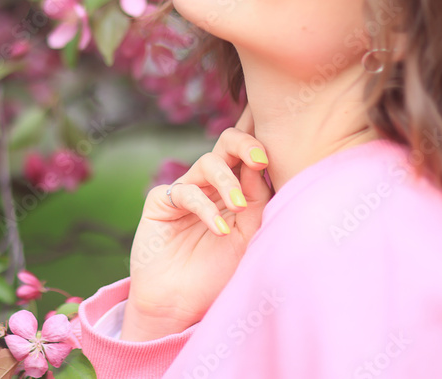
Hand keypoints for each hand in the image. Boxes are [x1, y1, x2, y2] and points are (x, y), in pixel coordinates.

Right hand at [121, 104, 272, 340]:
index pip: (248, 155)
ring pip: (208, 163)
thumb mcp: (249, 235)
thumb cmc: (218, 272)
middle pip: (227, 145)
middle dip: (245, 144)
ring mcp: (186, 190)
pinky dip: (205, 208)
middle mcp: (211, 184)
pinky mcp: (162, 201)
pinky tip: (219, 230)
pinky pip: (186, 192)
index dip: (260, 140)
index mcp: (236, 188)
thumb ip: (256, 199)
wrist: (180, 304)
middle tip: (260, 159)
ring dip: (227, 181)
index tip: (280, 136)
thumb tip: (260, 163)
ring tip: (239, 206)